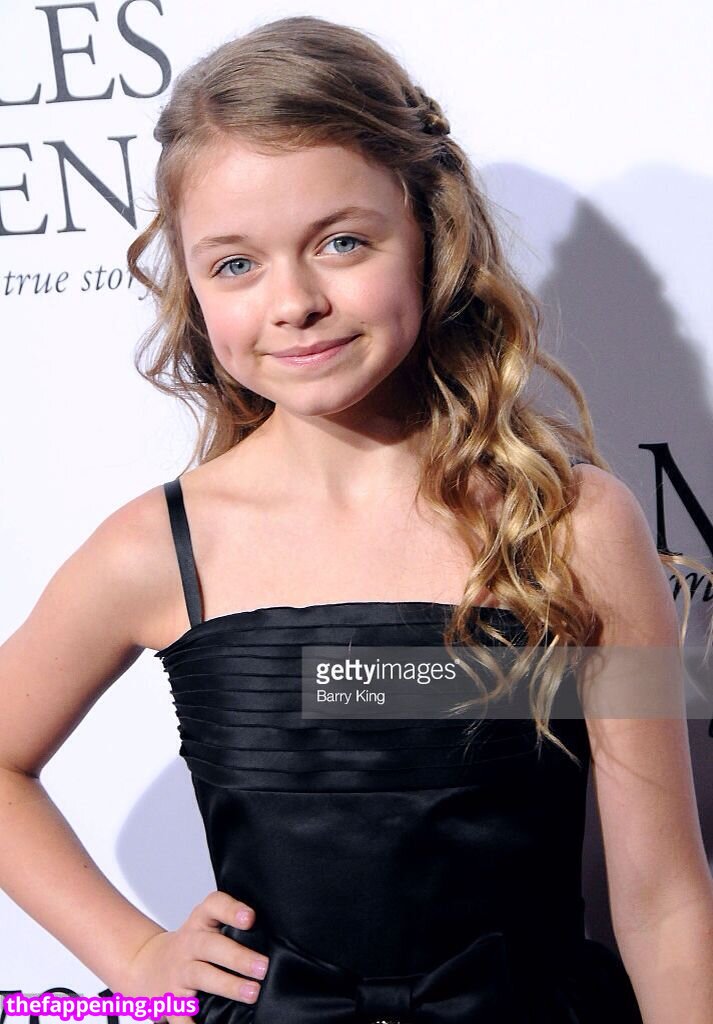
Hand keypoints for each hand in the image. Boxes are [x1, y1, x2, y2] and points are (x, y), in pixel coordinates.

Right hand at [122, 891, 269, 1022]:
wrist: (145, 964)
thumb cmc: (191, 945)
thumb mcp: (206, 926)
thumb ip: (233, 926)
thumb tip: (276, 937)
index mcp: (200, 922)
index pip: (213, 905)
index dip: (231, 909)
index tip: (250, 918)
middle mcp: (188, 944)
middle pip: (211, 945)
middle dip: (238, 956)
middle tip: (263, 967)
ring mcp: (178, 972)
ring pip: (201, 975)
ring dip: (227, 985)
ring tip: (252, 993)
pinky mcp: (170, 1000)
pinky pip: (181, 1013)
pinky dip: (193, 1021)